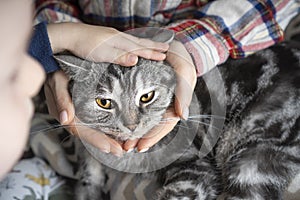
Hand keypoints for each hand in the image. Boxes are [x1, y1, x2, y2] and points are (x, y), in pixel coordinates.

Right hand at [45, 23, 168, 154]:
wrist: (55, 59)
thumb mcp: (57, 81)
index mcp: (65, 112)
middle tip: (122, 150)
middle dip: (106, 143)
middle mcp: (72, 116)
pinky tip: (116, 132)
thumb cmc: (56, 70)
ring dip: (107, 139)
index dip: (95, 140)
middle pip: (89, 134)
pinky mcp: (83, 107)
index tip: (111, 147)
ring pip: (93, 130)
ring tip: (123, 145)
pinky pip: (94, 121)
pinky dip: (105, 128)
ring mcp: (78, 113)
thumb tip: (65, 119)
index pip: (81, 131)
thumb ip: (61, 99)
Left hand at [47, 22, 168, 65]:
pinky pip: (127, 40)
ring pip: (134, 40)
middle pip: (140, 42)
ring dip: (146, 43)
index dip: (153, 53)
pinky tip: (134, 44)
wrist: (70, 35)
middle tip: (166, 48)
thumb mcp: (103, 54)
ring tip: (155, 44)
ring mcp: (113, 36)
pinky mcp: (108, 37)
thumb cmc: (85, 46)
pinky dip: (135, 43)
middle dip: (154, 46)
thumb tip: (136, 60)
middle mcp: (119, 37)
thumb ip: (120, 57)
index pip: (140, 48)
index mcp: (120, 41)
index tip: (164, 56)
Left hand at [124, 40, 196, 151]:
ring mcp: (151, 97)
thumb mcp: (184, 72)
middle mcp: (162, 103)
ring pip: (142, 118)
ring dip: (131, 129)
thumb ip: (184, 93)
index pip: (164, 125)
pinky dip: (126, 114)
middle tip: (125, 147)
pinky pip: (133, 104)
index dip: (153, 137)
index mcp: (174, 103)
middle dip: (139, 137)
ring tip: (118, 140)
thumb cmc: (180, 58)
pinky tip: (116, 120)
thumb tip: (182, 117)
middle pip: (151, 125)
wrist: (169, 43)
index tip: (140, 147)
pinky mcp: (140, 89)